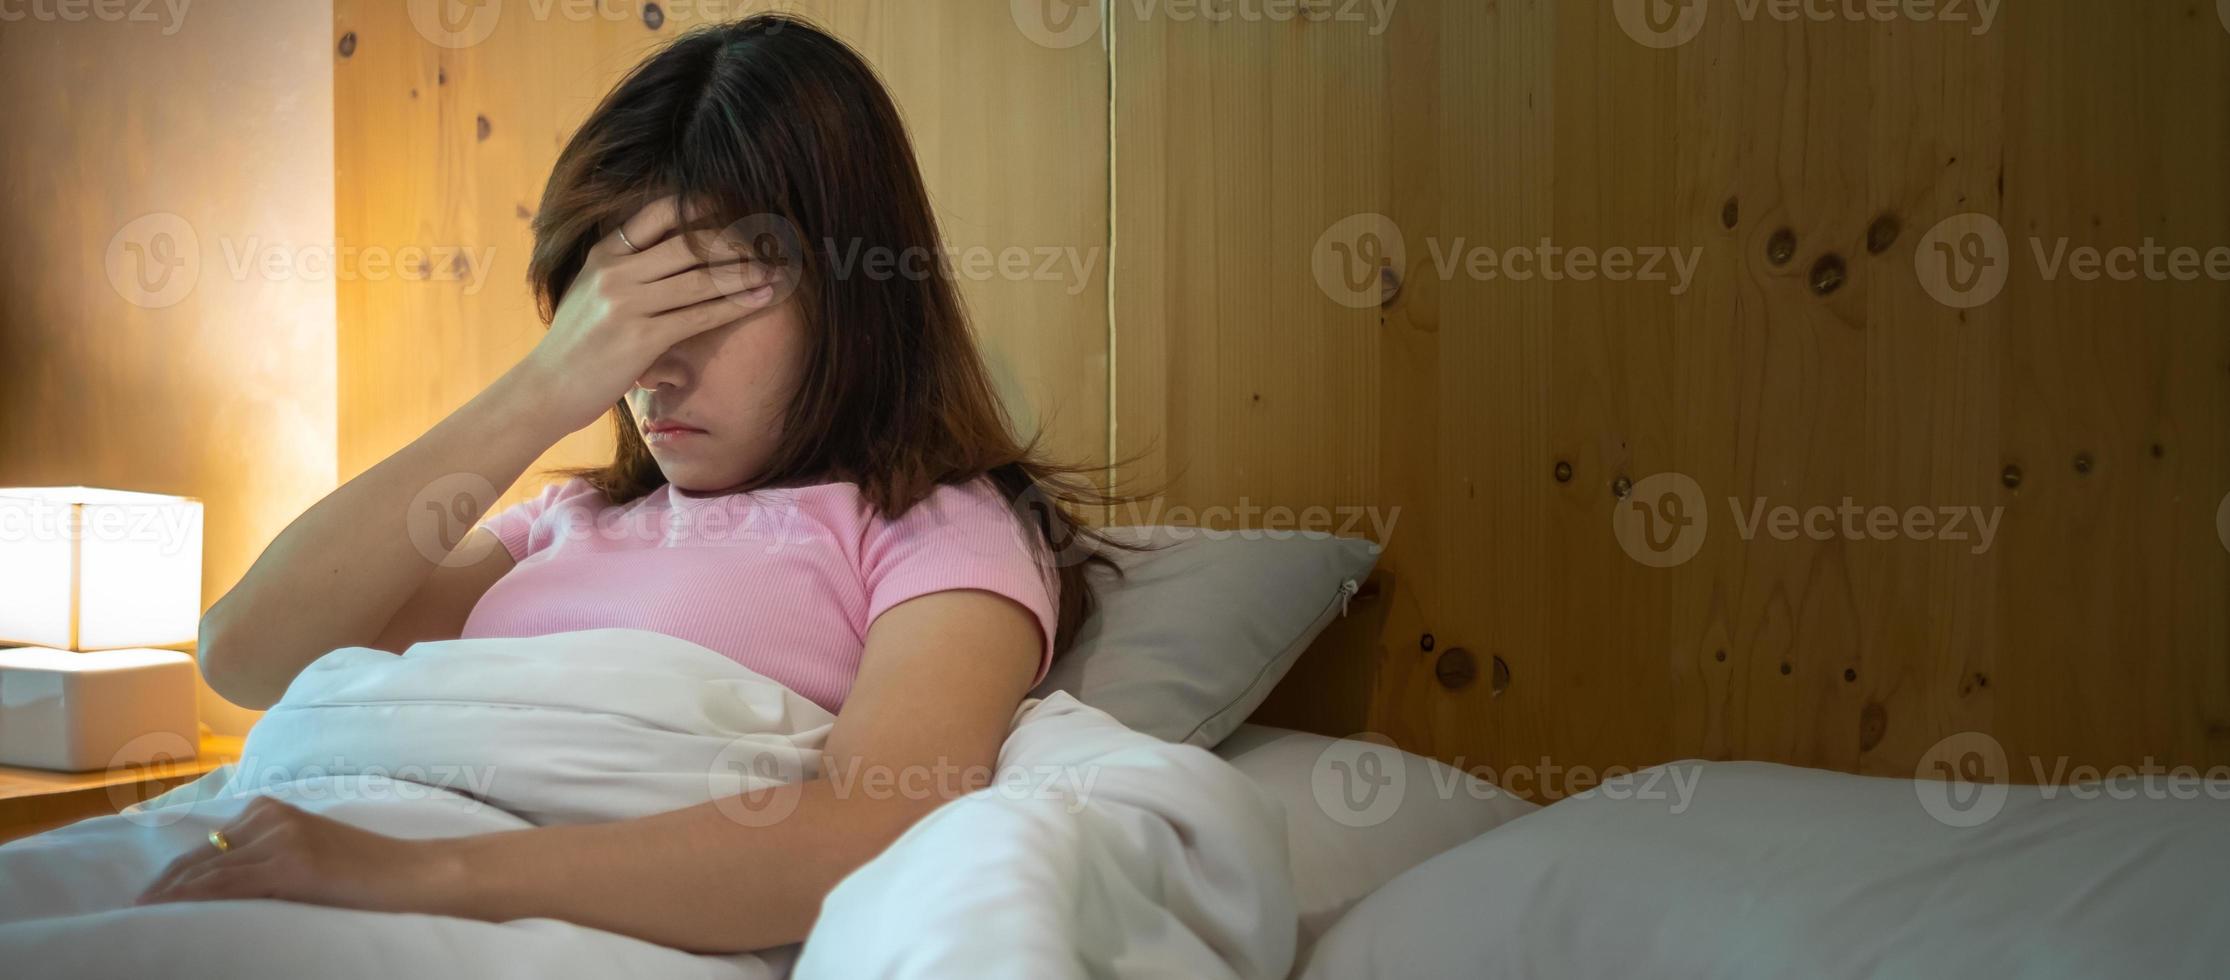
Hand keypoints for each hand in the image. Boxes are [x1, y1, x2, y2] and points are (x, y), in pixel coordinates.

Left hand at [136, 796, 462, 914]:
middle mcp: (272, 816)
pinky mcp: (290, 863)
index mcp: (275, 810)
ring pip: (206, 871)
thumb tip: (225, 884)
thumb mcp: (312, 855)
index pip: (209, 844)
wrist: (415, 875)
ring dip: (171, 897)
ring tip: (143, 918)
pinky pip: (227, 884)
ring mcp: (281, 837)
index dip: (174, 873)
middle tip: (134, 912)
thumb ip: (272, 857)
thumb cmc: (369, 874)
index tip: (148, 896)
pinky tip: (170, 913)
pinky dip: (192, 900)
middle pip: (200, 855)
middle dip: (164, 886)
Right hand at [521, 196, 786, 433]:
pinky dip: (737, 304)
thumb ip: (623, 266)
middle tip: (770, 240)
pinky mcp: (641, 339)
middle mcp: (615, 271)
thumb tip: (670, 250)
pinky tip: (763, 296)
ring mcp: (627, 304)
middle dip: (736, 239)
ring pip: (701, 278)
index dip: (702, 205)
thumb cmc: (576, 343)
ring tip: (777, 267)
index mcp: (604, 253)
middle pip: (689, 242)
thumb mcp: (590, 289)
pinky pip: (700, 315)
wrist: (546, 387)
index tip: (736, 205)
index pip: (659, 212)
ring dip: (746, 271)